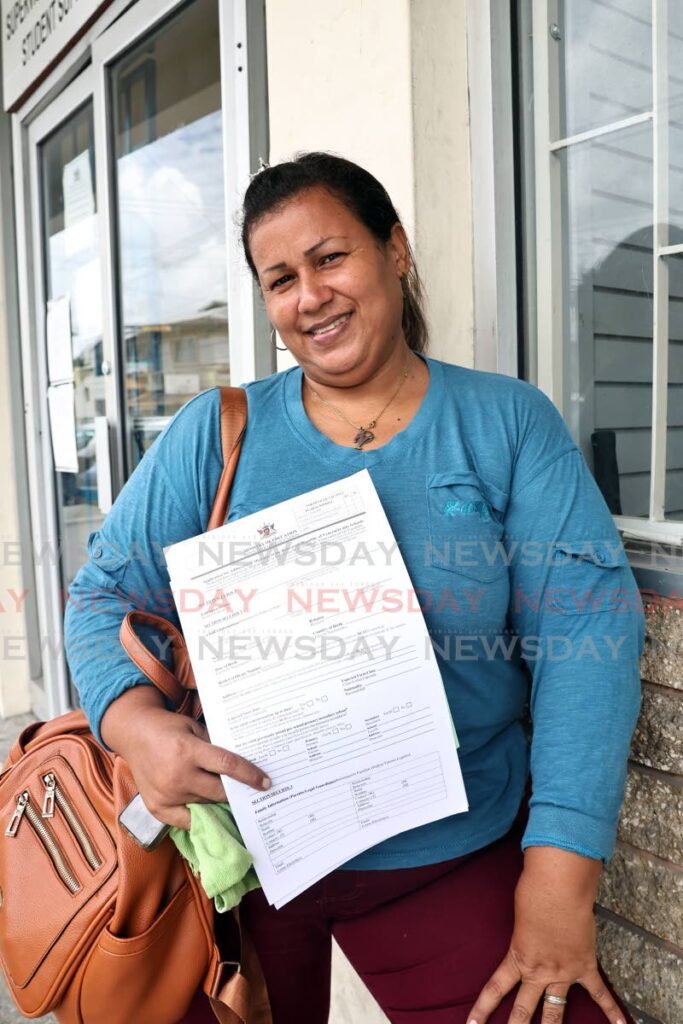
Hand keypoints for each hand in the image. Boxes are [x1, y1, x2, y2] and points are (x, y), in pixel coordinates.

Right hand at [101, 685, 270, 828]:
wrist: (134, 735)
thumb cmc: (169, 729)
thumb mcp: (194, 729)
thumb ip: (215, 747)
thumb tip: (241, 767)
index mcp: (188, 751)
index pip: (227, 766)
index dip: (250, 775)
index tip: (266, 783)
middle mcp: (177, 776)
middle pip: (219, 791)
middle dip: (236, 792)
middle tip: (249, 792)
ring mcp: (166, 795)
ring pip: (206, 805)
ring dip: (218, 802)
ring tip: (229, 797)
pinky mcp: (157, 809)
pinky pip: (188, 821)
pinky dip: (201, 816)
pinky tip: (211, 809)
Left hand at [466, 846, 625, 1023]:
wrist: (558, 889)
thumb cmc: (533, 893)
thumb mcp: (519, 916)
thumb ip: (523, 934)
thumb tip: (529, 935)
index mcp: (518, 958)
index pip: (494, 989)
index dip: (481, 1010)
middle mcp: (539, 972)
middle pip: (524, 1010)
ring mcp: (563, 973)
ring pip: (556, 1011)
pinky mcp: (584, 966)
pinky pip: (599, 994)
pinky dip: (611, 1010)